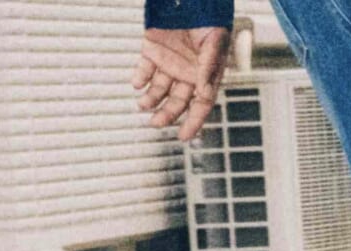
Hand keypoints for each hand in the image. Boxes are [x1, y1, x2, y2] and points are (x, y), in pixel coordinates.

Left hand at [132, 27, 230, 142]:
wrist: (190, 0)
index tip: (184, 136)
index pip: (201, 104)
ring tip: (142, 105)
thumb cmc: (209, 19)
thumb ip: (209, 69)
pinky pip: (144, 69)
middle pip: (178, 100)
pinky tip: (136, 84)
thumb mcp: (214, 44)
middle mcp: (188, 72)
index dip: (194, 121)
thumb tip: (204, 93)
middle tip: (156, 123)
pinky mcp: (153, 50)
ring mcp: (170, 62)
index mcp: (206, 74)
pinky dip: (139, 78)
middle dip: (167, 114)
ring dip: (150, 99)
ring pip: (159, 89)